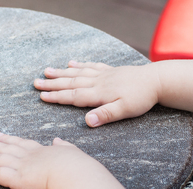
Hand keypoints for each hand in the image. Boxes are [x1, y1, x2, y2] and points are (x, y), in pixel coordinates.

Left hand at [0, 133, 85, 188]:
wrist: (74, 174)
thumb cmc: (78, 167)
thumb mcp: (72, 152)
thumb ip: (64, 147)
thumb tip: (58, 140)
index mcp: (41, 150)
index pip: (20, 143)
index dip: (7, 139)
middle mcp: (27, 156)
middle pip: (3, 149)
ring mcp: (20, 166)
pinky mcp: (16, 179)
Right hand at [34, 61, 159, 126]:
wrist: (157, 80)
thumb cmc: (141, 98)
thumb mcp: (125, 111)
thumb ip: (105, 115)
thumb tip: (87, 122)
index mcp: (99, 94)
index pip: (73, 96)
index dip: (57, 97)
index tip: (42, 96)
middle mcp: (97, 82)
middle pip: (70, 83)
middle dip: (52, 84)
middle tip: (35, 83)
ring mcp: (103, 75)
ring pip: (77, 73)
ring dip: (61, 73)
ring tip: (46, 71)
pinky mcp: (110, 71)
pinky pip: (90, 66)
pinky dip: (79, 65)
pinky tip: (71, 63)